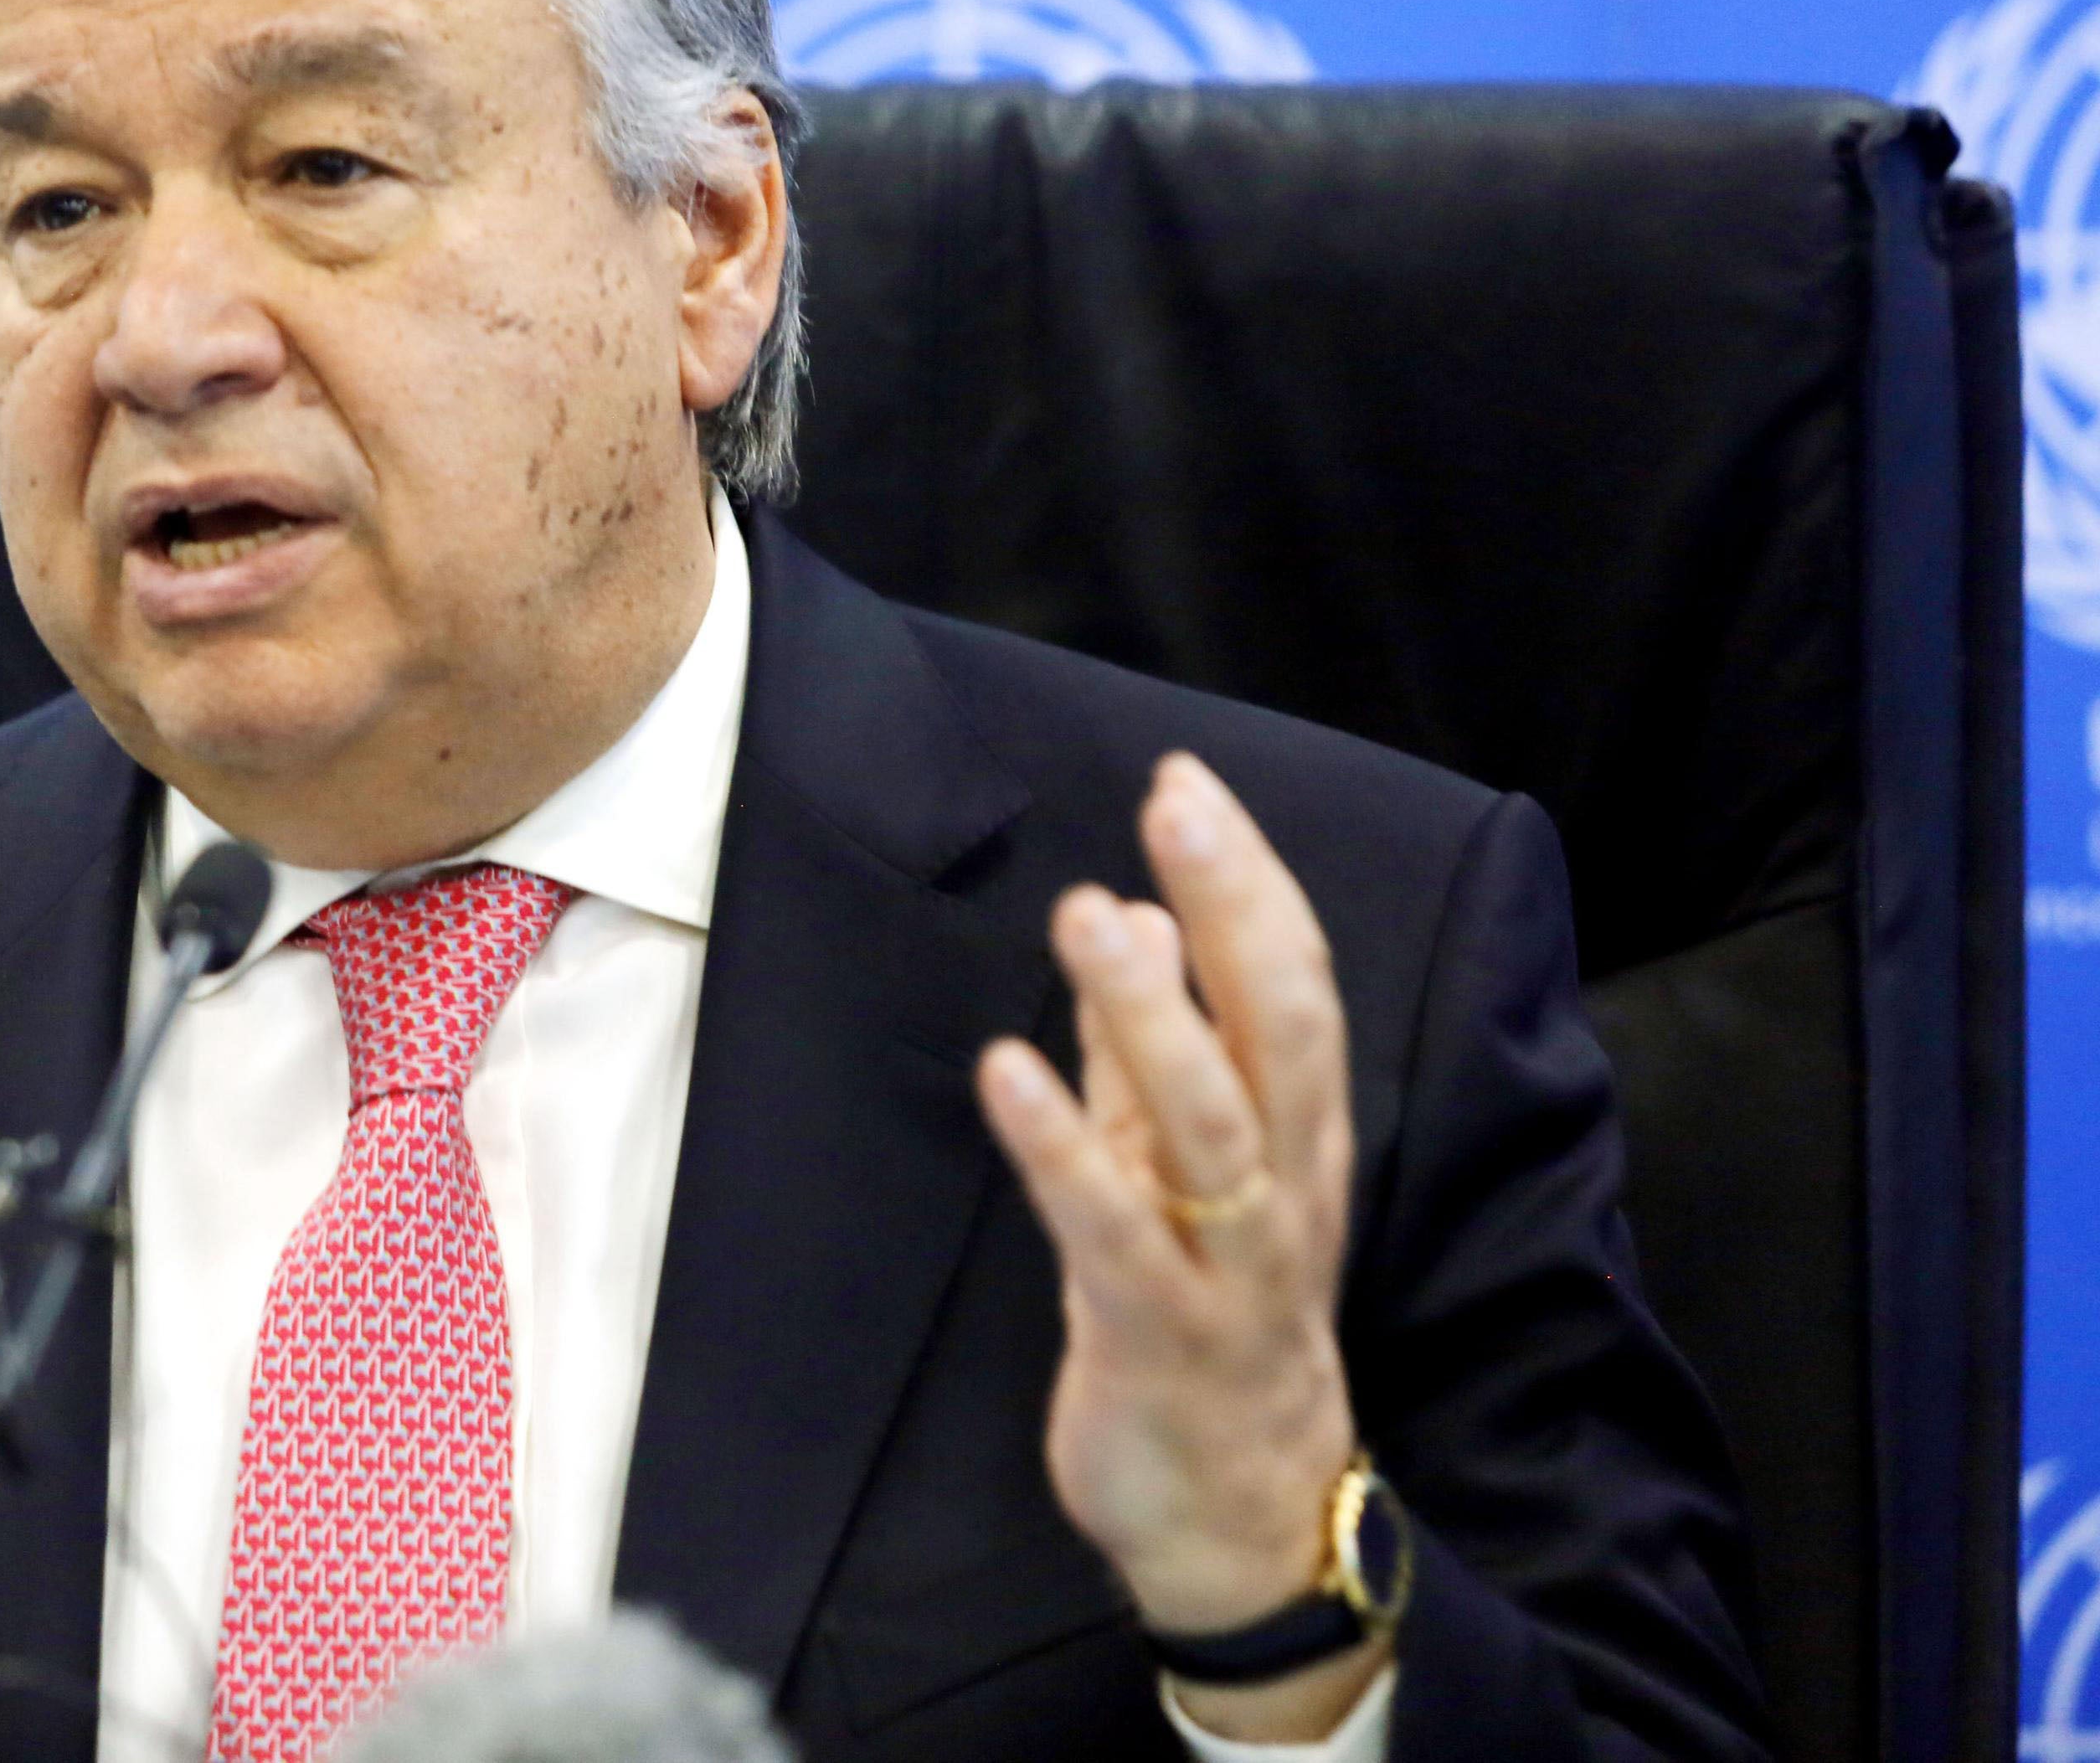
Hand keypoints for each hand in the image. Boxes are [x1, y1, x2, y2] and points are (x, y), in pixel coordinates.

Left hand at [974, 753, 1384, 1740]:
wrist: (1238, 1519)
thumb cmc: (1208, 1322)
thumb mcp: (1181, 1170)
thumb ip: (1152, 1049)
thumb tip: (1137, 911)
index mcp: (1296, 1139)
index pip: (1293, 986)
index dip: (1247, 882)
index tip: (1190, 785)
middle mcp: (1282, 1190)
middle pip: (1281, 1032)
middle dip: (1234, 911)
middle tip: (1178, 805)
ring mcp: (1229, 1267)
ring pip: (1213, 1125)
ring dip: (1153, 1015)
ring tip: (1092, 915)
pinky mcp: (1157, 1334)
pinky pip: (1113, 1231)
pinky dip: (1064, 1146)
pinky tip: (1008, 1069)